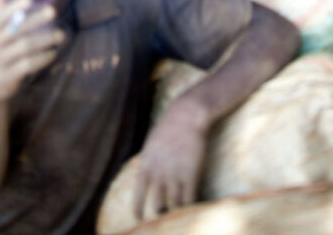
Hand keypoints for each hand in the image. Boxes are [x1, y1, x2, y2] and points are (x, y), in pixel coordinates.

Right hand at [0, 0, 65, 102]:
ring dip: (45, 39)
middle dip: (36, 20)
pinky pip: (27, 65)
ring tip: (60, 34)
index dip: (13, 8)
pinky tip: (53, 53)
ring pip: (24, 47)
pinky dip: (42, 58)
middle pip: (15, 31)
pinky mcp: (5, 78)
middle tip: (53, 12)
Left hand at [133, 102, 206, 219]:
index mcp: (146, 165)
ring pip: (175, 205)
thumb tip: (147, 179)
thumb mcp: (150, 145)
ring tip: (181, 211)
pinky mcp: (191, 174)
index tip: (139, 218)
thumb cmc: (168, 127)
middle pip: (158, 205)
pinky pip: (190, 199)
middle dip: (161, 212)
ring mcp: (176, 175)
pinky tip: (194, 204)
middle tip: (165, 214)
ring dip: (178, 209)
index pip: (139, 194)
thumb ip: (149, 163)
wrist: (186, 116)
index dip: (138, 209)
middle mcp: (159, 174)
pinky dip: (192, 205)